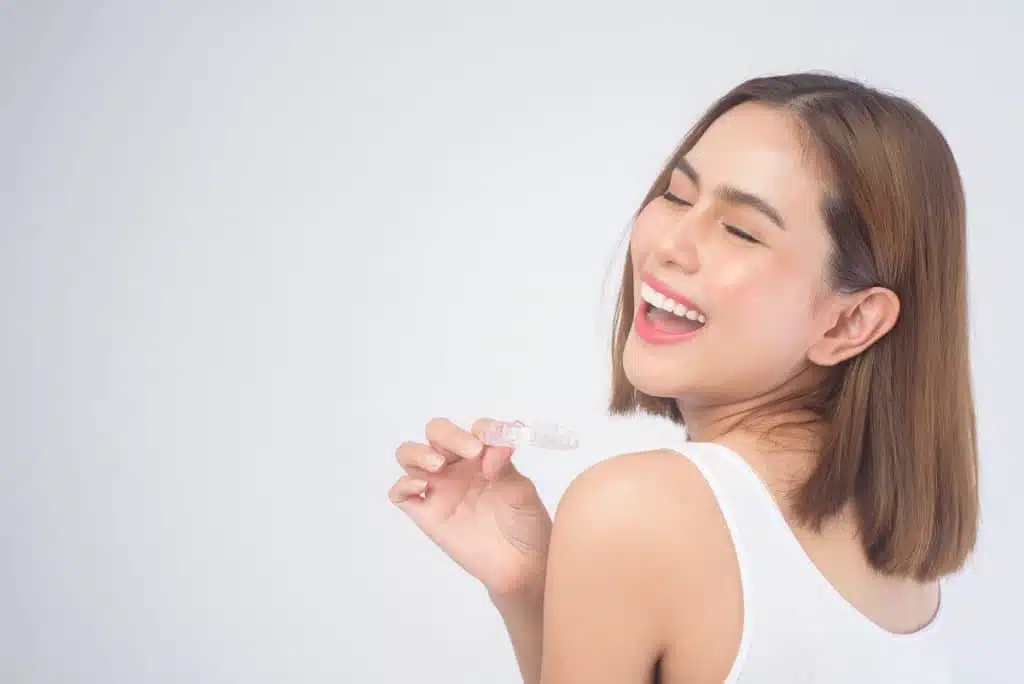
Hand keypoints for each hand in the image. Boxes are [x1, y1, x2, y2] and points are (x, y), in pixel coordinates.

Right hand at [389, 417, 551, 598]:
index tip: (493, 441)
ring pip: (409, 456)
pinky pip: (401, 494)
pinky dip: (403, 485)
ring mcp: (439, 488)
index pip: (472, 429)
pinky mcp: (426, 514)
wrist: (521, 565)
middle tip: (471, 451)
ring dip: (418, 452)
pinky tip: (422, 487)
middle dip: (449, 435)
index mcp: (482, 456)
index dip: (481, 429)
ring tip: (438, 464)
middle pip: (436, 434)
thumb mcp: (520, 490)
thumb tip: (493, 446)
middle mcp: (456, 466)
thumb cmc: (525, 523)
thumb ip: (504, 465)